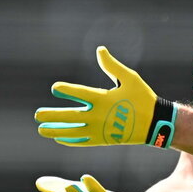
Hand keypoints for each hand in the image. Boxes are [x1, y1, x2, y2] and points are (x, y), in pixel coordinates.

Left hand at [36, 46, 176, 147]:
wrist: (154, 123)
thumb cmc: (142, 98)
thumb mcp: (130, 78)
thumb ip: (112, 65)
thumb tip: (99, 49)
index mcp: (103, 98)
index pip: (79, 93)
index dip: (66, 90)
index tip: (54, 89)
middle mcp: (98, 115)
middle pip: (70, 116)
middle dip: (52, 115)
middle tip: (37, 115)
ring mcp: (99, 130)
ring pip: (72, 131)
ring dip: (56, 130)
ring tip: (42, 129)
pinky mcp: (103, 140)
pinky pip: (82, 141)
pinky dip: (70, 140)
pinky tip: (60, 138)